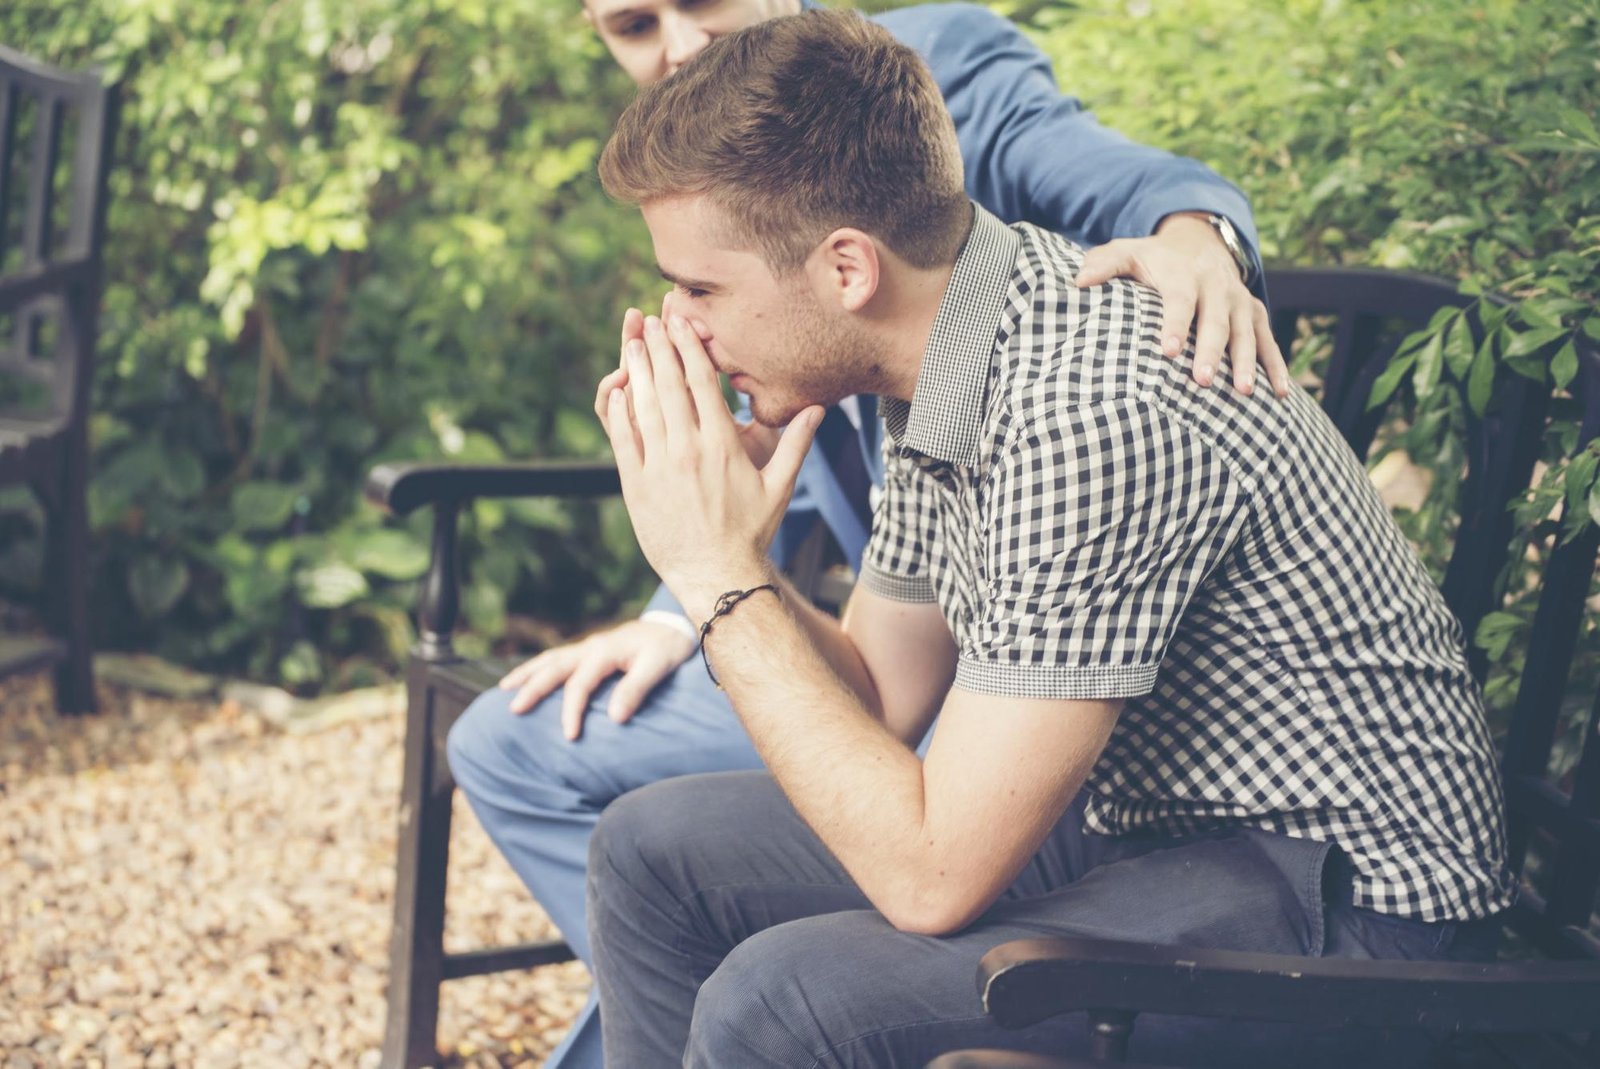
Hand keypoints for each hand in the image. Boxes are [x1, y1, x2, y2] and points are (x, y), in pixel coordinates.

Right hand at [497, 618, 696, 739]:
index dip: (572, 711)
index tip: (569, 737)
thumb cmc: (667, 648)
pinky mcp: (590, 649)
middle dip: (533, 688)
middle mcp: (591, 647)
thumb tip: (615, 718)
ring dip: (527, 673)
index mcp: (605, 652)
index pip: (580, 684)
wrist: (673, 626)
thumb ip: (637, 689)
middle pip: (554, 667)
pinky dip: (538, 667)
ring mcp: (588, 646)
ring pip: (550, 659)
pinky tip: (528, 677)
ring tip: (505, 689)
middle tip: (514, 710)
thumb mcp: (659, 666)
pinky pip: (557, 657)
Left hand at [594, 306, 821, 620]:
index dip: (690, 347)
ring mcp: (660, 466)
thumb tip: (819, 409)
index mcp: (723, 445)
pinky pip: (623, 439)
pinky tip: (616, 388)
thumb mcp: (780, 487)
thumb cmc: (751, 532)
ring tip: (630, 342)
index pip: (703, 383)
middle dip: (658, 348)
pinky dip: (618, 410)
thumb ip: (797, 444)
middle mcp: (689, 449)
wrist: (716, 574)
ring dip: (636, 369)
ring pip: (644, 405)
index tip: (681, 323)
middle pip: (670, 385)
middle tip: (649, 320)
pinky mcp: (637, 484)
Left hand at [1074, 214, 1288, 397]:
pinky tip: (1281, 393)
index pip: (1180, 302)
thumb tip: (1079, 282)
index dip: (1175, 325)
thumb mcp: (1128, 252)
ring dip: (1247, 363)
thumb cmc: (1155, 259)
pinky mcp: (1255, 314)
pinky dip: (1277, 366)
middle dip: (1212, 352)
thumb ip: (1104, 264)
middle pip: (1216, 322)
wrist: (1199, 242)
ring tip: (1244, 392)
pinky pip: (1269, 341)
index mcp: (1184, 275)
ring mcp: (1240, 301)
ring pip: (1247, 334)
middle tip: (1204, 382)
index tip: (1169, 352)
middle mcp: (1218, 287)